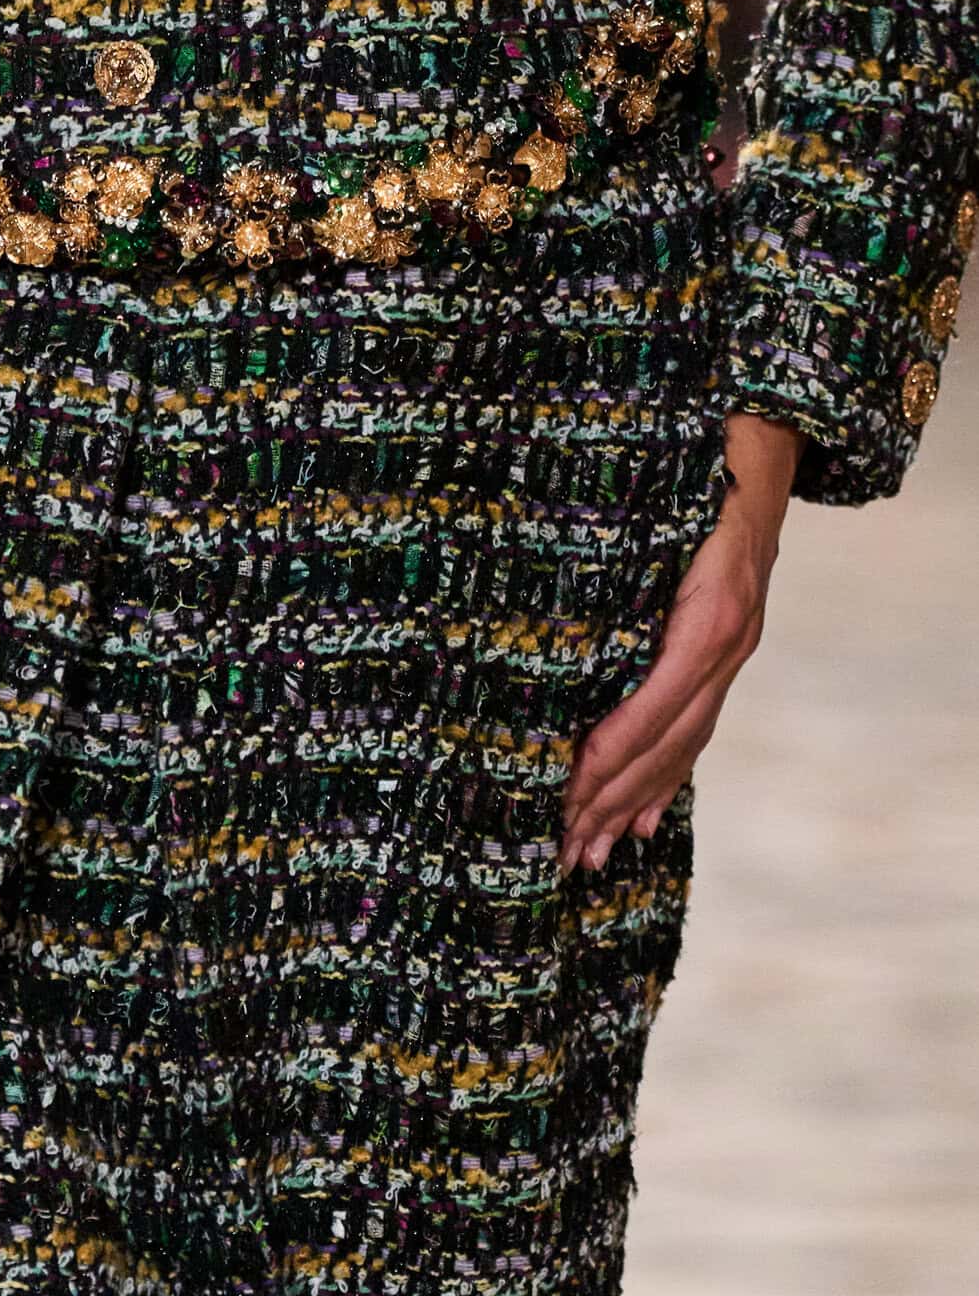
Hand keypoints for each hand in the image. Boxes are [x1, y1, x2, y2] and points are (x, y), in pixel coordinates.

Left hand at [560, 413, 805, 874]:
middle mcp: (728, 641)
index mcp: (711, 611)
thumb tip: (536, 612)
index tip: (568, 789)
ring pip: (681, 745)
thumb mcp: (655, 507)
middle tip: (564, 848)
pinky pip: (695, 731)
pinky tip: (643, 822)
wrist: (760, 442)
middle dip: (614, 798)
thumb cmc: (693, 464)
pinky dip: (665, 780)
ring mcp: (734, 652)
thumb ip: (606, 562)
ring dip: (635, 804)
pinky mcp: (726, 655)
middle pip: (668, 740)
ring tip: (592, 852)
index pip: (658, 701)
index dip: (614, 751)